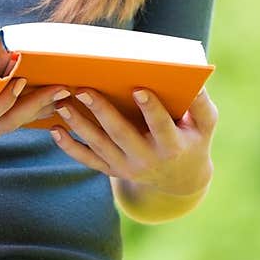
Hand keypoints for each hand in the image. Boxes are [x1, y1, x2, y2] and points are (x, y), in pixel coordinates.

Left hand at [49, 86, 217, 195]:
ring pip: (99, 146)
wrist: (180, 179)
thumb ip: (201, 104)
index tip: (139, 89)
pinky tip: (54, 130)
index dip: (151, 109)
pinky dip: (70, 147)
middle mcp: (147, 159)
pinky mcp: (112, 170)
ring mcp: (127, 167)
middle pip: (121, 135)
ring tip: (63, 104)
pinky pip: (88, 159)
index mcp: (172, 146)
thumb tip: (196, 81)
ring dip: (79, 125)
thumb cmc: (193, 139)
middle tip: (84, 90)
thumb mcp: (206, 124)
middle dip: (102, 112)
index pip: (161, 126)